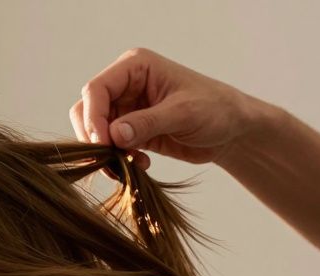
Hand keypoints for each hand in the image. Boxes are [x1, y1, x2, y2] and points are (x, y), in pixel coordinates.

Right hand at [70, 48, 265, 169]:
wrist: (232, 131)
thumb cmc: (216, 110)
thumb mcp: (184, 114)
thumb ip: (147, 123)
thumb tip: (113, 135)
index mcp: (135, 67)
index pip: (96, 89)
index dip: (93, 118)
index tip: (104, 144)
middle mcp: (125, 85)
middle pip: (87, 110)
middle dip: (95, 137)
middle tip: (111, 159)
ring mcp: (126, 108)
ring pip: (94, 132)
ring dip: (106, 152)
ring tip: (129, 164)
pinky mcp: (129, 130)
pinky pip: (109, 147)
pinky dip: (117, 160)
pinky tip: (141, 164)